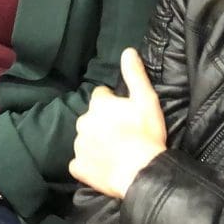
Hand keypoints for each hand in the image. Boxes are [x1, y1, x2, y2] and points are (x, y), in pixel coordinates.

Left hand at [69, 48, 168, 198]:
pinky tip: (103, 166)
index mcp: (98, 104)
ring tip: (115, 151)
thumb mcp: (146, 100)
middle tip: (122, 133)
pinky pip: (80, 162)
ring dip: (95, 142)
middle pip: (91, 117)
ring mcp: (78, 145)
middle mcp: (83, 122)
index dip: (113, 103)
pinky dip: (88, 163)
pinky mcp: (77, 167)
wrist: (141, 172)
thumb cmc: (146, 134)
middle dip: (102, 122)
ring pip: (85, 139)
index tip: (125, 113)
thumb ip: (134, 74)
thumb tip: (127, 51)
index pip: (101, 96)